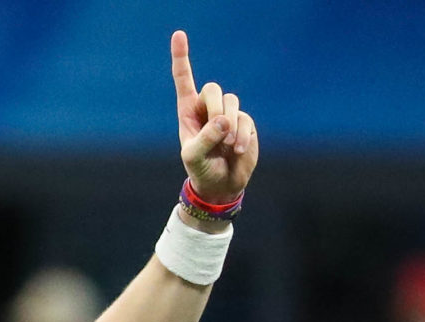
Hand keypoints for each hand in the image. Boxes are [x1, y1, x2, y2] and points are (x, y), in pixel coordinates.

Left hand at [171, 30, 257, 203]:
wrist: (221, 184)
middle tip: (218, 130)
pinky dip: (241, 136)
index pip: (184, 80)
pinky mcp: (244, 122)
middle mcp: (207, 109)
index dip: (182, 58)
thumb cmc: (200, 169)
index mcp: (188, 112)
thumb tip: (224, 121)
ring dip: (230, 125)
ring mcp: (227, 114)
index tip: (179, 34)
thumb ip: (205, 138)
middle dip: (217, 108)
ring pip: (232, 102)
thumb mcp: (194, 157)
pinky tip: (236, 150)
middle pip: (214, 89)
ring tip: (227, 147)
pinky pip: (245, 119)